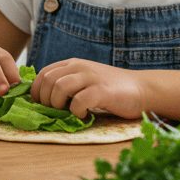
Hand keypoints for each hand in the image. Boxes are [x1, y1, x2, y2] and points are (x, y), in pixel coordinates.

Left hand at [30, 59, 145, 119]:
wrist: (142, 88)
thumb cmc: (111, 88)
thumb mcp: (85, 79)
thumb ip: (67, 83)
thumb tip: (42, 100)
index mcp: (73, 64)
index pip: (43, 74)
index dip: (37, 91)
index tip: (41, 106)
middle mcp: (80, 67)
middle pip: (48, 80)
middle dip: (45, 100)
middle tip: (56, 111)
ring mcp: (91, 77)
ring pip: (59, 88)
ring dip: (58, 105)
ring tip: (69, 112)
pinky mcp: (102, 91)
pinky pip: (79, 101)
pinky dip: (77, 112)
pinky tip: (84, 115)